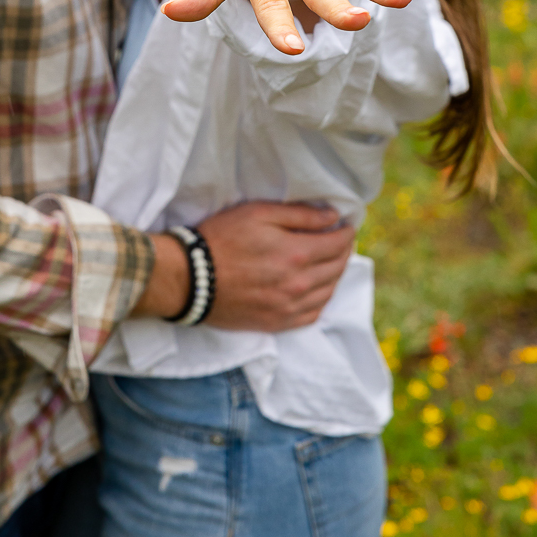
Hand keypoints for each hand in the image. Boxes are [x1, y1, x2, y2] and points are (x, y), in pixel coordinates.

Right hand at [132, 201, 354, 330]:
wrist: (190, 279)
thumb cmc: (222, 238)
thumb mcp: (258, 213)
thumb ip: (299, 215)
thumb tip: (333, 217)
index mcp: (297, 254)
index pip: (338, 244)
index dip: (346, 232)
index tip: (346, 224)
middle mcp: (299, 284)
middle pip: (337, 268)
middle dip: (343, 250)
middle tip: (340, 239)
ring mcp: (289, 307)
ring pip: (328, 291)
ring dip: (335, 274)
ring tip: (331, 260)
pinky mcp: (277, 323)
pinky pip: (313, 314)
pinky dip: (322, 299)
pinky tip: (317, 288)